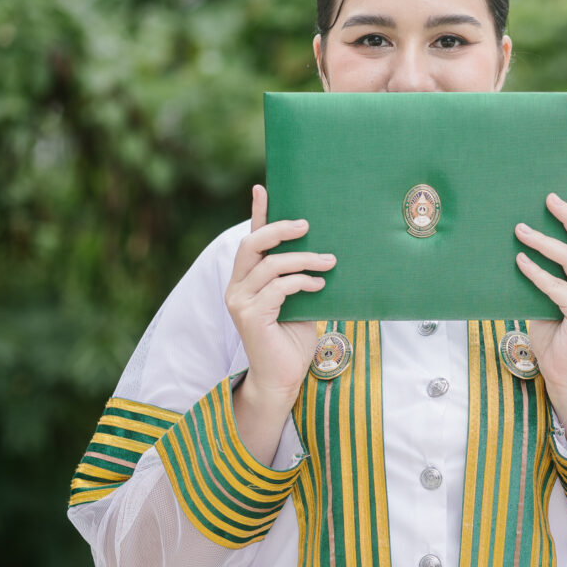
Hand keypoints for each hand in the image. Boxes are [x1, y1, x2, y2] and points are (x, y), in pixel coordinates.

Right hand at [225, 184, 335, 409]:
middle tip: (307, 225)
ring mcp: (240, 302)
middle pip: (252, 244)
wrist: (283, 378)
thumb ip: (296, 278)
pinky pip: (279, 287)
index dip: (256, 213)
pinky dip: (302, 282)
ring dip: (304, 259)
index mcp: (246, 280)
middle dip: (280, 229)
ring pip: (271, 265)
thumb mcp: (296, 301)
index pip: (250, 240)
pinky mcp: (250, 316)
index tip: (263, 188)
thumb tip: (321, 250)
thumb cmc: (292, 340)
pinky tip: (319, 285)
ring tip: (329, 261)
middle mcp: (236, 288)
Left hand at [515, 183, 566, 455]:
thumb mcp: (550, 295)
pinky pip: (557, 286)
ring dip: (545, 242)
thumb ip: (548, 272)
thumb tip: (522, 241)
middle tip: (547, 198)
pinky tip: (520, 261)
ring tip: (520, 230)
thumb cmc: (553, 332)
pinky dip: (537, 273)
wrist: (564, 372)